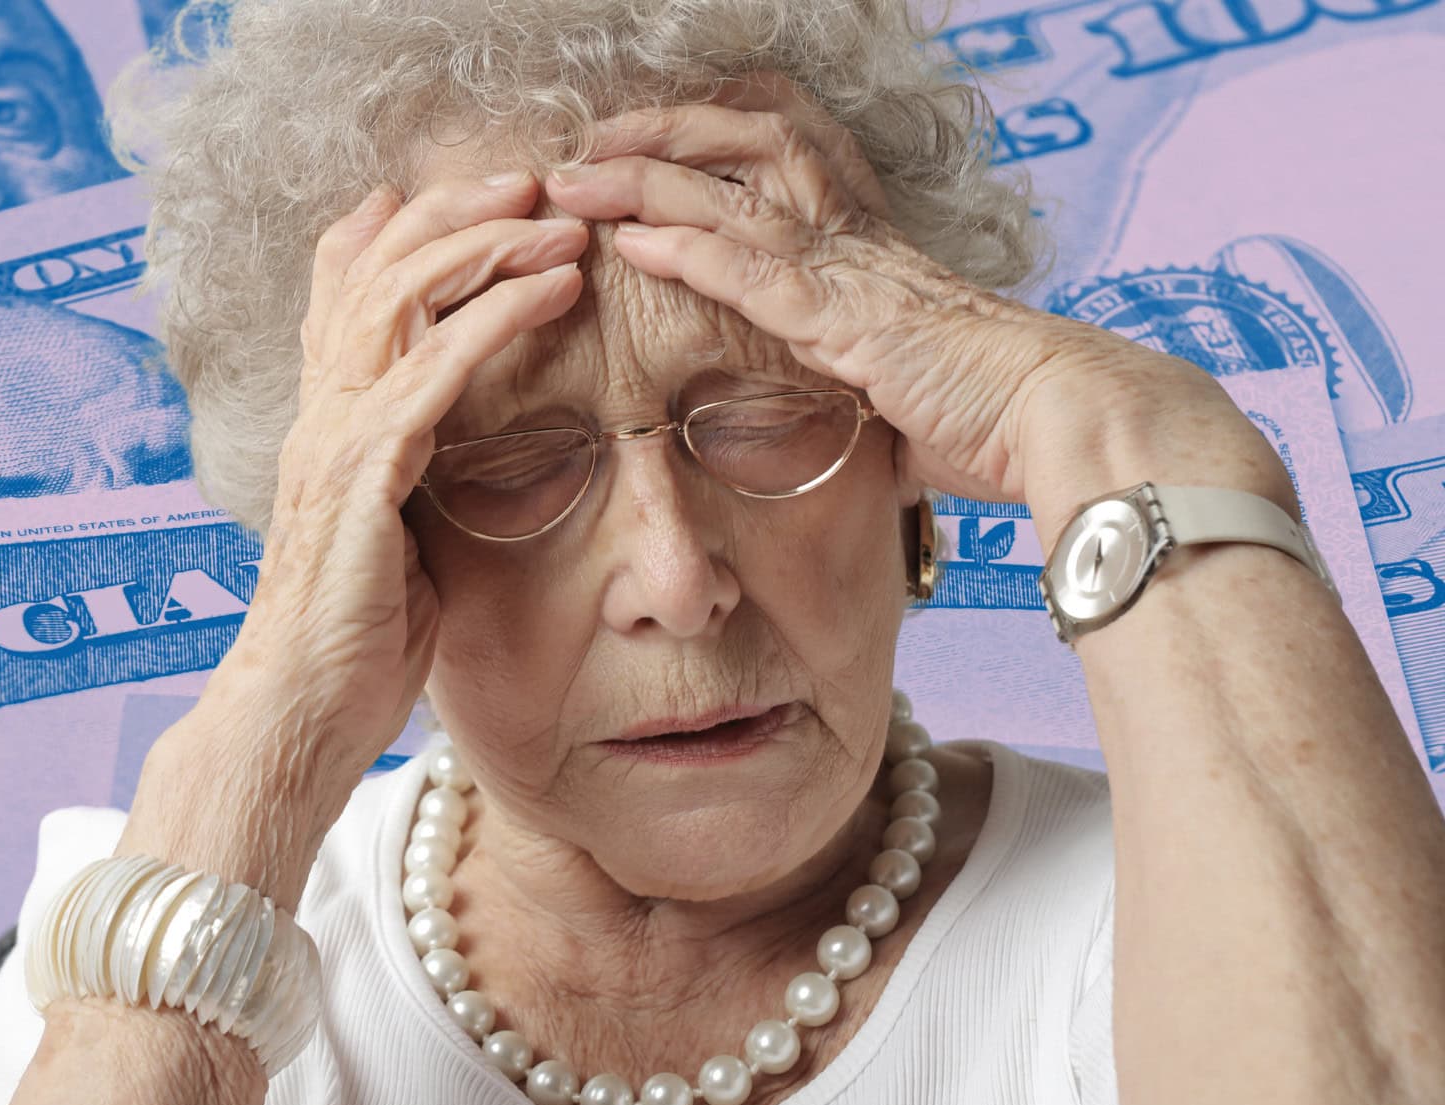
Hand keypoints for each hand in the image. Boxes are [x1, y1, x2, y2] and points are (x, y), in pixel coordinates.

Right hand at [119, 174, 587, 906]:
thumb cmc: (352, 646)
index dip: (398, 229)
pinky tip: (550, 290)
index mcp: (325, 425)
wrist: (295, 718)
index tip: (476, 195)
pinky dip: (493, 319)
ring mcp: (332, 442)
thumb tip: (464, 453)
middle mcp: (319, 415)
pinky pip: (430, 373)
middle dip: (453, 210)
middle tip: (530, 179)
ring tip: (557, 218)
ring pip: (400, 299)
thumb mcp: (394, 541)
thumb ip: (417, 479)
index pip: (345, 292)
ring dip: (485, 245)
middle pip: (372, 269)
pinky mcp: (360, 480)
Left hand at [539, 74, 1285, 540]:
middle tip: (589, 141)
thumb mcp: (915, 392)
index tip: (645, 143)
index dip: (710, 138)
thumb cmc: (999, 416)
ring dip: (645, 182)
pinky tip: (632, 242)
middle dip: (661, 133)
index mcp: (869, 249)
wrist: (1065, 420)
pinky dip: (689, 251)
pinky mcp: (850, 320)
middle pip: (749, 144)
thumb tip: (868, 433)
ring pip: (734, 195)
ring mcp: (851, 273)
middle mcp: (856, 240)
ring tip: (576, 178)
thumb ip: (871, 390)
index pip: (784, 154)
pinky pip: (756, 270)